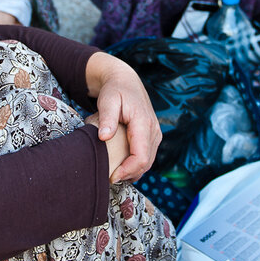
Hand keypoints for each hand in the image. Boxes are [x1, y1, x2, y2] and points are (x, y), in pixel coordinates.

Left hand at [85, 52, 160, 181]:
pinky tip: (121, 167)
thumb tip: (104, 137)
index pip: (141, 156)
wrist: (126, 81)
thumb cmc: (115, 90)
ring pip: (148, 162)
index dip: (127, 171)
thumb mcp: (107, 100)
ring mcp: (155, 134)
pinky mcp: (152, 136)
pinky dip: (136, 165)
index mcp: (144, 123)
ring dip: (132, 171)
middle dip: (128, 174)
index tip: (111, 176)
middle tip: (109, 178)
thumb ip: (107, 118)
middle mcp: (154, 130)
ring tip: (114, 173)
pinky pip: (147, 156)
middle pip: (146, 163)